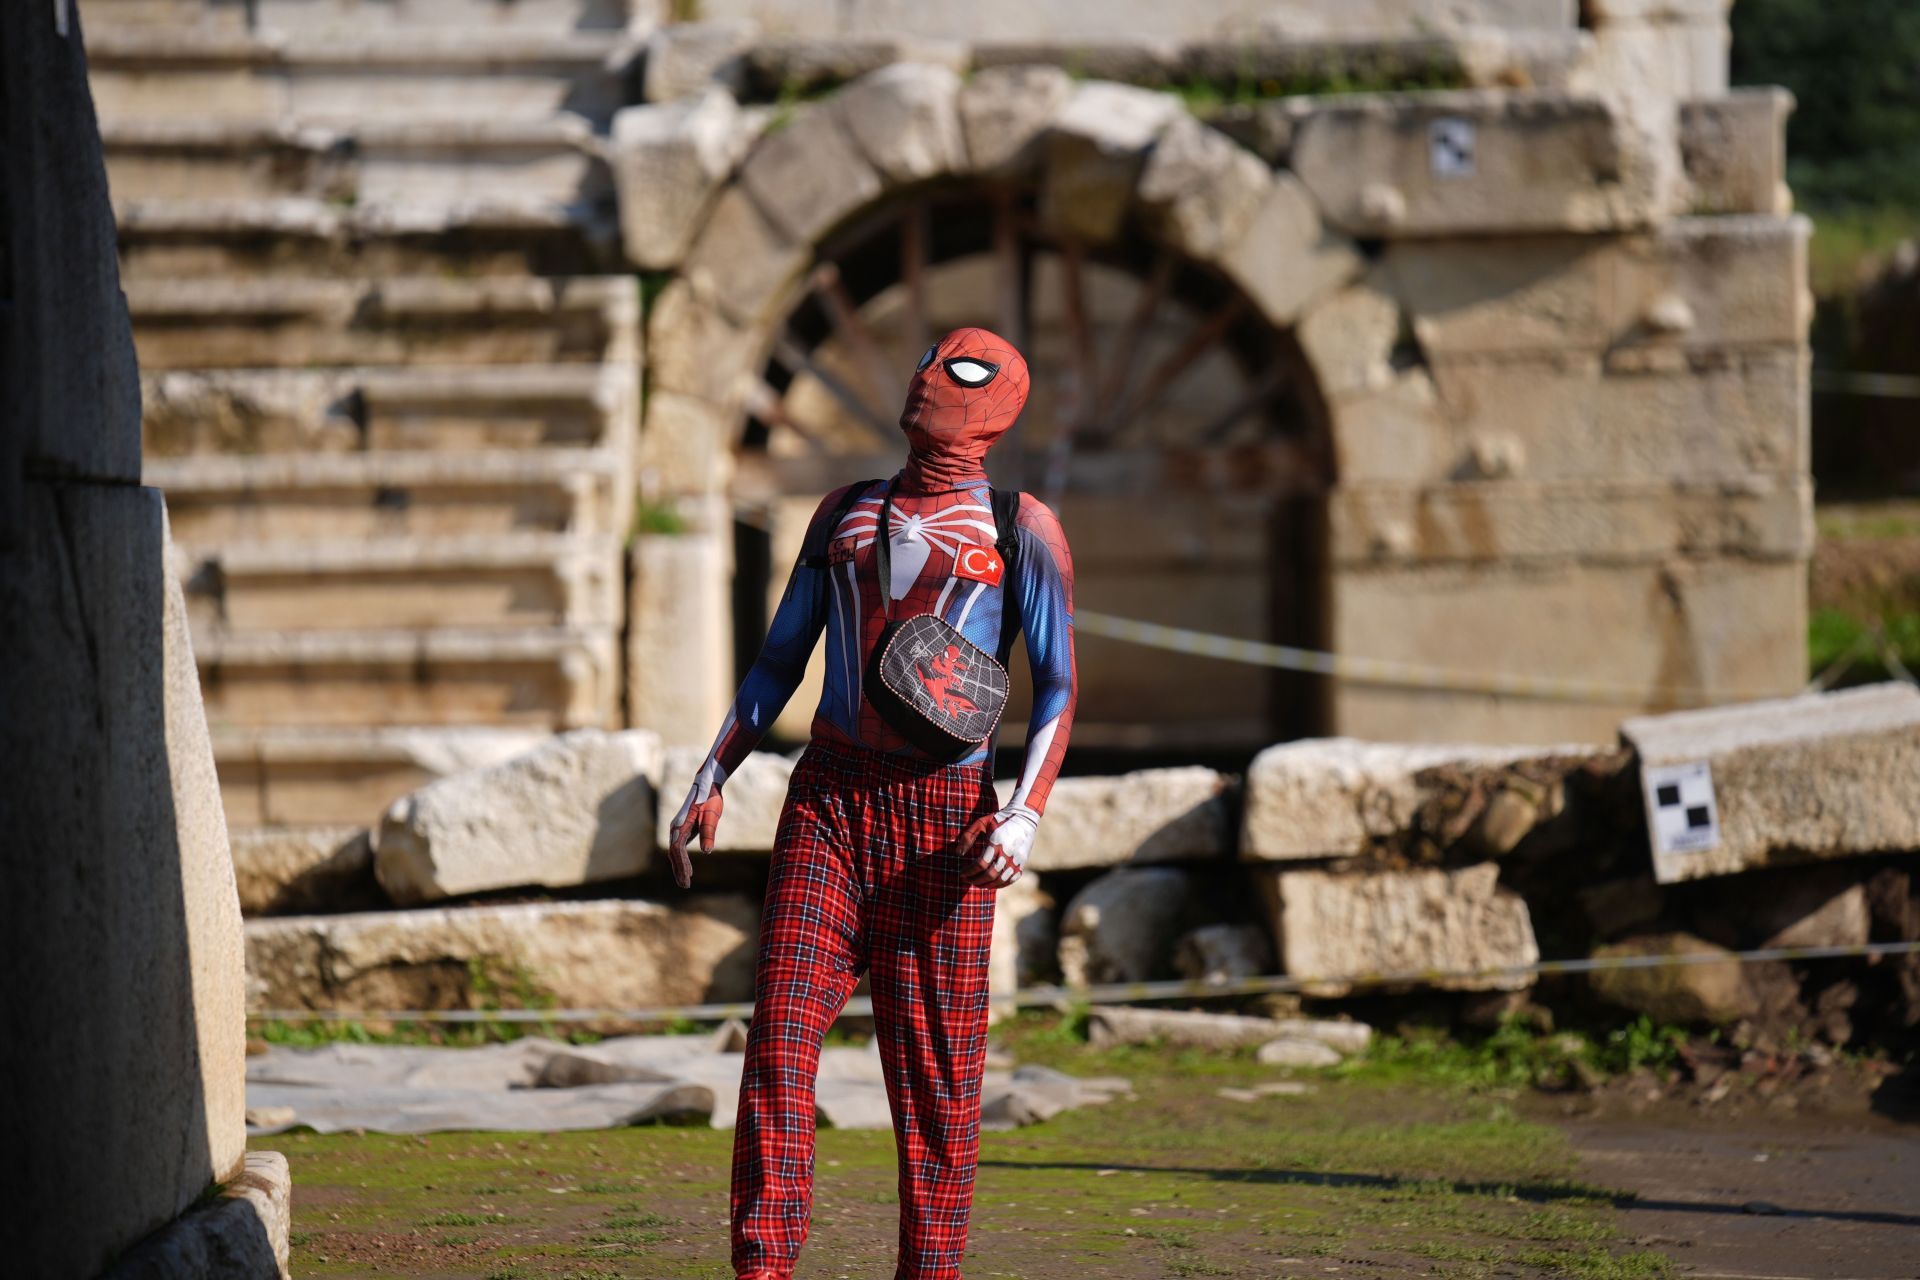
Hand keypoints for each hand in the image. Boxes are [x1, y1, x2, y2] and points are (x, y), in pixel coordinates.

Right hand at [667, 763, 724, 888]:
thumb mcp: (712, 816)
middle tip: (685, 886)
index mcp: (680, 825)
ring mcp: (677, 828)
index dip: (682, 864)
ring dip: (678, 866)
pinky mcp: (682, 828)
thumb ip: (708, 832)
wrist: (706, 784)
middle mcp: (675, 827)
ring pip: (674, 852)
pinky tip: (687, 869)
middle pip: (673, 853)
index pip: (678, 849)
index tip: (688, 877)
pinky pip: (679, 847)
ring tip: (685, 882)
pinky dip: (681, 859)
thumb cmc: (710, 799)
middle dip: (678, 870)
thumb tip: (707, 851)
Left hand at [957, 804, 1038, 889]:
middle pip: (990, 874)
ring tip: (977, 884)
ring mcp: (1016, 860)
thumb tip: (958, 853)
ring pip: (1000, 880)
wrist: (1024, 817)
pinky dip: (999, 884)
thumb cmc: (1000, 819)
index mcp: (996, 843)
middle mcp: (1007, 853)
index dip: (969, 871)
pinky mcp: (1022, 863)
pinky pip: (1010, 879)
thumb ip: (968, 836)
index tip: (961, 873)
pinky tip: (991, 884)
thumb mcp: (982, 822)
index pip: (981, 864)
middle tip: (967, 880)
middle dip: (976, 880)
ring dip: (986, 885)